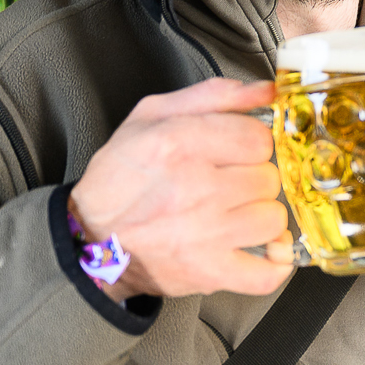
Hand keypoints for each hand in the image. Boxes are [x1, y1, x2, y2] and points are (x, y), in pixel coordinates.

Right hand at [70, 77, 296, 299]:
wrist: (90, 238)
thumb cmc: (121, 178)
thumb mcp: (152, 117)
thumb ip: (213, 96)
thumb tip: (266, 91)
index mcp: (178, 142)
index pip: (258, 138)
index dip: (251, 144)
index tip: (238, 152)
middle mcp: (193, 187)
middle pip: (268, 177)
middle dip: (253, 178)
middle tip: (229, 184)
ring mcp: (203, 234)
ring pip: (273, 218)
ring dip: (260, 217)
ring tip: (235, 214)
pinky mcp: (208, 272)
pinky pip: (268, 272)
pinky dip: (273, 265)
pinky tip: (263, 251)